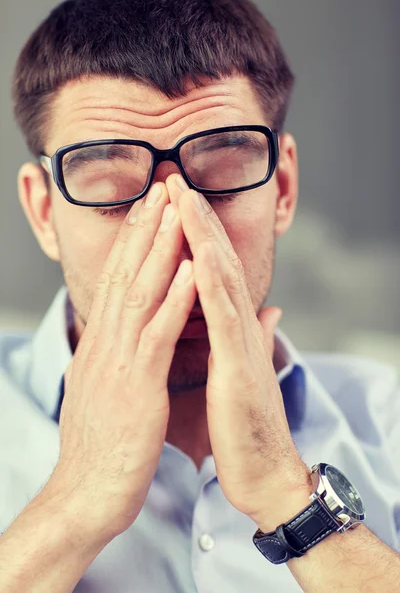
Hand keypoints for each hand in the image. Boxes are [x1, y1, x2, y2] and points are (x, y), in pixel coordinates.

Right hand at [48, 183, 196, 539]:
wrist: (84, 496)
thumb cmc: (100, 448)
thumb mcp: (105, 392)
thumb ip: (117, 361)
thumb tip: (124, 342)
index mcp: (101, 346)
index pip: (117, 283)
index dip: (134, 243)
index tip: (150, 210)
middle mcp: (104, 345)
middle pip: (125, 276)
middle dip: (145, 230)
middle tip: (161, 189)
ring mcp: (117, 364)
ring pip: (139, 294)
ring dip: (159, 250)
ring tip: (175, 212)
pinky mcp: (135, 387)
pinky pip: (157, 336)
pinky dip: (174, 301)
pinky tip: (188, 272)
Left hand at [174, 176, 311, 530]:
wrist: (265, 473)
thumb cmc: (248, 424)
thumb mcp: (244, 370)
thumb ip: (254, 335)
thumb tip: (265, 309)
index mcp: (232, 329)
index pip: (212, 272)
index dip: (195, 234)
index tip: (174, 201)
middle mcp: (240, 328)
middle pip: (216, 263)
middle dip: (195, 219)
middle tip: (174, 180)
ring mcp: (241, 345)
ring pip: (222, 280)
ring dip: (203, 236)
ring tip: (183, 198)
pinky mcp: (239, 368)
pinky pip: (224, 318)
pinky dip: (212, 283)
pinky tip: (199, 253)